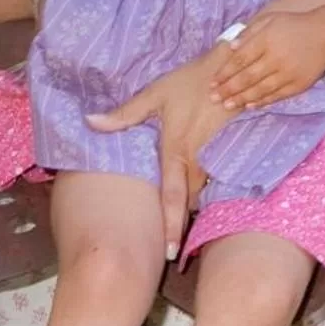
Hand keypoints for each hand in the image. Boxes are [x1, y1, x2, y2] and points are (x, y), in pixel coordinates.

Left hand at [88, 50, 228, 257]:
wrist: (234, 71)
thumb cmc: (191, 82)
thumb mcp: (155, 94)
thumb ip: (124, 115)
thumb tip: (90, 122)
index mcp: (177, 153)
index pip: (173, 198)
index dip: (171, 227)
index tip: (169, 254)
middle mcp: (197, 163)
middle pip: (188, 204)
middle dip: (180, 227)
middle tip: (172, 253)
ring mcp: (214, 161)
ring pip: (200, 194)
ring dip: (191, 209)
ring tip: (180, 231)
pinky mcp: (226, 155)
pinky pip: (211, 180)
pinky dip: (202, 191)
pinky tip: (197, 198)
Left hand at [211, 9, 324, 110]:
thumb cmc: (294, 26)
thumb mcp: (270, 20)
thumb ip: (249, 32)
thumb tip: (230, 47)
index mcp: (267, 40)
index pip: (240, 59)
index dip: (225, 72)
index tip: (213, 81)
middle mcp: (276, 57)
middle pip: (247, 77)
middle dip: (229, 88)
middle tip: (214, 97)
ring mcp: (288, 72)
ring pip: (260, 89)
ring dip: (242, 98)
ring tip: (227, 105)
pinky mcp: (299, 84)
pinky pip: (277, 95)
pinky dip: (262, 101)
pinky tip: (249, 105)